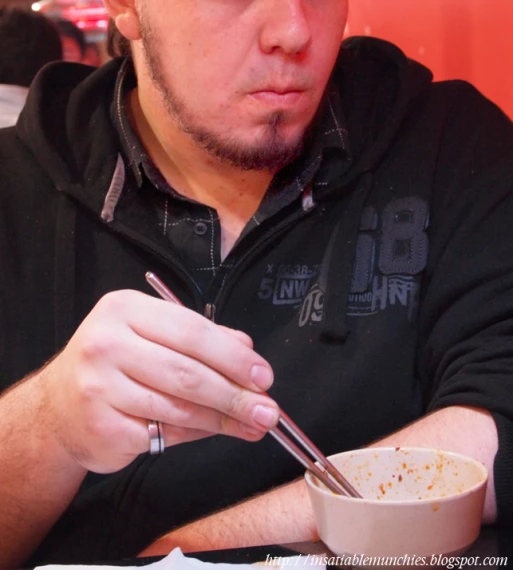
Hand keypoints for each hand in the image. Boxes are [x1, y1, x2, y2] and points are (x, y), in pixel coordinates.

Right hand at [36, 289, 278, 472]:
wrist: (56, 408)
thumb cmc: (113, 363)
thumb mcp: (150, 334)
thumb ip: (198, 338)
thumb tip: (247, 352)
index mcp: (124, 309)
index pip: (192, 330)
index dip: (233, 356)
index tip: (263, 375)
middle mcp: (107, 343)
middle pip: (188, 371)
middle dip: (236, 394)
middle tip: (268, 410)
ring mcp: (100, 387)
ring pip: (179, 407)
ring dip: (223, 419)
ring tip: (253, 425)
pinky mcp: (102, 427)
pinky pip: (163, 434)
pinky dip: (195, 435)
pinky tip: (213, 432)